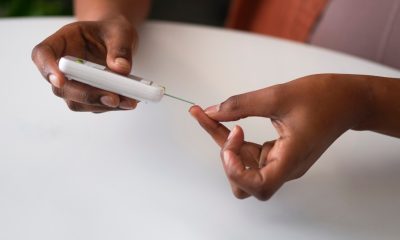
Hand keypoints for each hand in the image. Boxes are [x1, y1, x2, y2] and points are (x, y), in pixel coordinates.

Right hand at [32, 16, 137, 112]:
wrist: (118, 41)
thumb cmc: (112, 32)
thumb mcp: (120, 31)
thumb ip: (120, 47)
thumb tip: (120, 69)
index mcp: (63, 41)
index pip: (43, 54)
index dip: (47, 68)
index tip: (59, 80)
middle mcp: (63, 65)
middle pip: (61, 87)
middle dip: (86, 95)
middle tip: (112, 98)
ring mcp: (74, 83)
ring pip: (77, 102)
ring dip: (102, 104)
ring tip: (128, 101)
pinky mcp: (88, 96)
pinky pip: (95, 106)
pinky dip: (112, 106)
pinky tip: (128, 101)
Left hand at [190, 74, 371, 199]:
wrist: (347, 101)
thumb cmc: (323, 98)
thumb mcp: (278, 96)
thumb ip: (240, 105)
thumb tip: (211, 112)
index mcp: (291, 160)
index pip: (259, 186)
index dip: (238, 171)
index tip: (231, 139)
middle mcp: (285, 168)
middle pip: (244, 181)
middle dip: (226, 155)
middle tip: (215, 121)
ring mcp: (281, 163)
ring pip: (244, 168)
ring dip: (226, 146)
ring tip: (213, 117)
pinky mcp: (278, 154)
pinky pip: (250, 155)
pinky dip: (235, 141)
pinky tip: (227, 122)